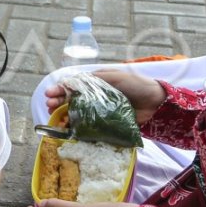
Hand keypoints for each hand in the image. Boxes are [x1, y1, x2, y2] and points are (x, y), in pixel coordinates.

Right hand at [45, 69, 166, 123]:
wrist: (156, 103)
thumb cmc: (136, 85)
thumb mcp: (114, 77)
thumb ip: (94, 80)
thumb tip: (71, 83)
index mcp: (95, 83)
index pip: (73, 85)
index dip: (60, 89)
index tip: (50, 94)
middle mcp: (94, 97)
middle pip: (71, 100)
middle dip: (57, 102)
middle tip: (49, 106)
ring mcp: (99, 111)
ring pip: (76, 114)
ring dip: (64, 116)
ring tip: (56, 118)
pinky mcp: (105, 125)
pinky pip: (87, 127)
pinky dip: (76, 128)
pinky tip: (68, 129)